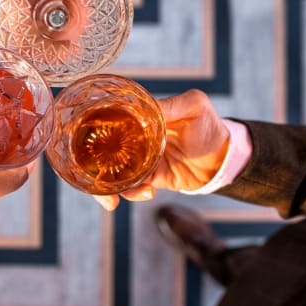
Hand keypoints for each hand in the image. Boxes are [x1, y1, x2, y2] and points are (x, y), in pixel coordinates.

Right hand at [94, 89, 229, 210]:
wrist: (225, 158)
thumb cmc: (208, 124)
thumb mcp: (194, 106)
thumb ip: (172, 105)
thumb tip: (148, 107)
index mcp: (139, 116)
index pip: (109, 118)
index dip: (91, 127)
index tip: (81, 138)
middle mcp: (133, 136)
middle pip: (102, 149)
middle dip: (89, 166)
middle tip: (88, 180)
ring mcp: (139, 158)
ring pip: (111, 172)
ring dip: (108, 187)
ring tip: (114, 199)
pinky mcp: (149, 178)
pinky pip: (132, 187)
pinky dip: (132, 193)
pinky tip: (148, 192)